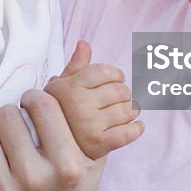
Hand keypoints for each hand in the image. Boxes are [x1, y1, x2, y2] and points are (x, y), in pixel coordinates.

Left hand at [0, 89, 102, 190]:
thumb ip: (84, 106)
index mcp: (68, 166)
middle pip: (8, 115)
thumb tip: (83, 48)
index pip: (42, 105)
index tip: (31, 106)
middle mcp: (37, 181)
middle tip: (12, 123)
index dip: (34, 98)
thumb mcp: (90, 160)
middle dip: (9, 113)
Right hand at [45, 41, 143, 158]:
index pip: (105, 72)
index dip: (115, 74)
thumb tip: (84, 43)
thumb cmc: (61, 111)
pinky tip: (136, 126)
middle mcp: (79, 105)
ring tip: (125, 112)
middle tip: (119, 99)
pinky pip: (128, 133)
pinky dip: (137, 129)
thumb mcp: (62, 87)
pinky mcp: (99, 145)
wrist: (53, 147)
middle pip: (121, 90)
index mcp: (70, 87)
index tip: (116, 79)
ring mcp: (89, 125)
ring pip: (128, 110)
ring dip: (132, 110)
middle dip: (124, 94)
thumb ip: (76, 65)